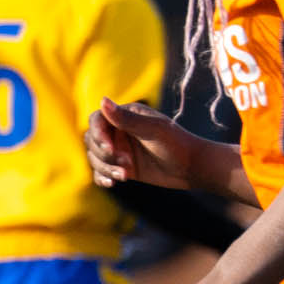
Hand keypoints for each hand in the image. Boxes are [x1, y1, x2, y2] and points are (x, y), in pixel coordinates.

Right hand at [86, 99, 209, 190]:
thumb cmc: (176, 143)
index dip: (98, 134)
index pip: (97, 120)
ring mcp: (118, 149)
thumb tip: (102, 100)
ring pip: (95, 158)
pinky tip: (113, 183)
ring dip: (106, 168)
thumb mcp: (152, 129)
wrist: (192, 167)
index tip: (109, 148)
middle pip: (92, 141)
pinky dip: (103, 177)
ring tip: (125, 175)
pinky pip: (100, 172)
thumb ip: (126, 118)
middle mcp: (118, 131)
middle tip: (126, 163)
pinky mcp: (120, 166)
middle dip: (104, 155)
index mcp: (126, 115)